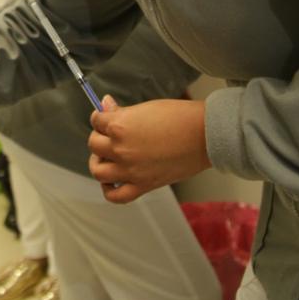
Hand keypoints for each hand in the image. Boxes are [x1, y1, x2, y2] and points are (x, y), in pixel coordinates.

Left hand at [87, 96, 210, 203]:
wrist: (204, 135)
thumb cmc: (179, 117)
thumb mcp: (146, 108)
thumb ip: (122, 111)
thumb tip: (105, 104)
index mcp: (119, 126)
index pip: (96, 121)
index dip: (100, 118)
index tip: (105, 118)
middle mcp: (120, 149)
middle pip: (94, 144)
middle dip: (100, 137)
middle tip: (110, 136)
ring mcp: (130, 170)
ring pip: (98, 170)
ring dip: (99, 163)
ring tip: (107, 158)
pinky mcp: (143, 186)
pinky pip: (115, 195)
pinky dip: (109, 190)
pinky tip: (112, 181)